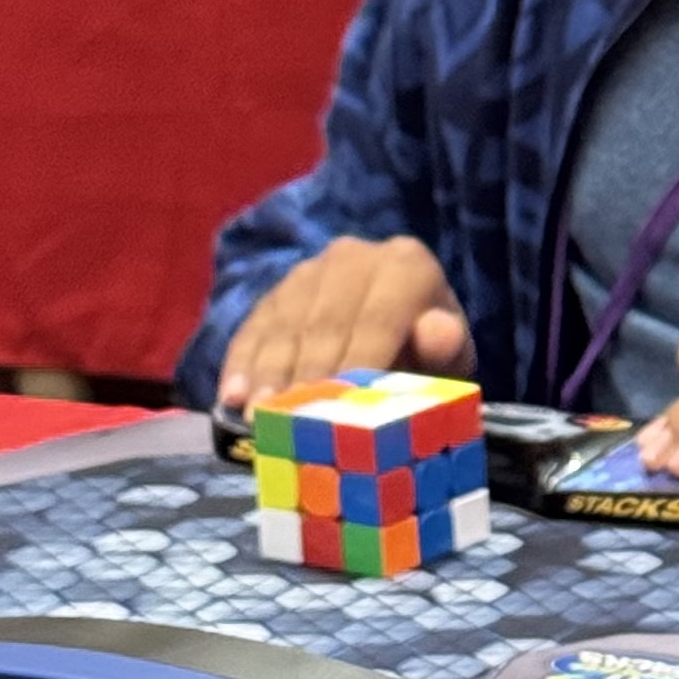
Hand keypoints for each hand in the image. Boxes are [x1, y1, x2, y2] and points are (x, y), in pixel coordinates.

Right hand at [218, 237, 474, 410]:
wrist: (402, 322)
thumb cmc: (426, 351)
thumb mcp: (448, 355)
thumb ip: (445, 347)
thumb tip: (437, 334)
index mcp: (406, 265)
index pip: (378, 316)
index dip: (356, 363)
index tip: (336, 406)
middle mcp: (353, 257)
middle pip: (324, 320)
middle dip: (303, 376)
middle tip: (285, 421)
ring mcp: (309, 270)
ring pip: (284, 323)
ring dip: (267, 374)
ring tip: (255, 417)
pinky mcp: (276, 291)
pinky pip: (253, 326)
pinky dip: (242, 363)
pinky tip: (231, 397)